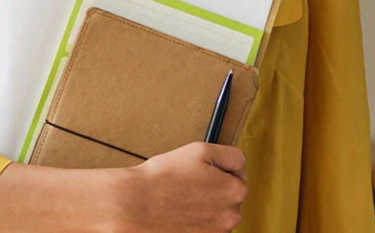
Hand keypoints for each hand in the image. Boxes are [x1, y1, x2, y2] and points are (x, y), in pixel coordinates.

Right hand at [108, 143, 247, 232]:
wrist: (134, 206)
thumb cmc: (162, 179)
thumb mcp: (200, 151)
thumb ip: (231, 155)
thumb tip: (240, 167)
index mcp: (235, 191)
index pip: (237, 176)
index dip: (216, 170)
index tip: (199, 173)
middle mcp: (231, 216)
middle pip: (227, 198)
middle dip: (212, 191)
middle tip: (187, 186)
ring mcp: (216, 232)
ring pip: (215, 214)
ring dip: (203, 208)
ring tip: (180, 200)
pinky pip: (204, 228)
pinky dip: (195, 223)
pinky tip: (179, 214)